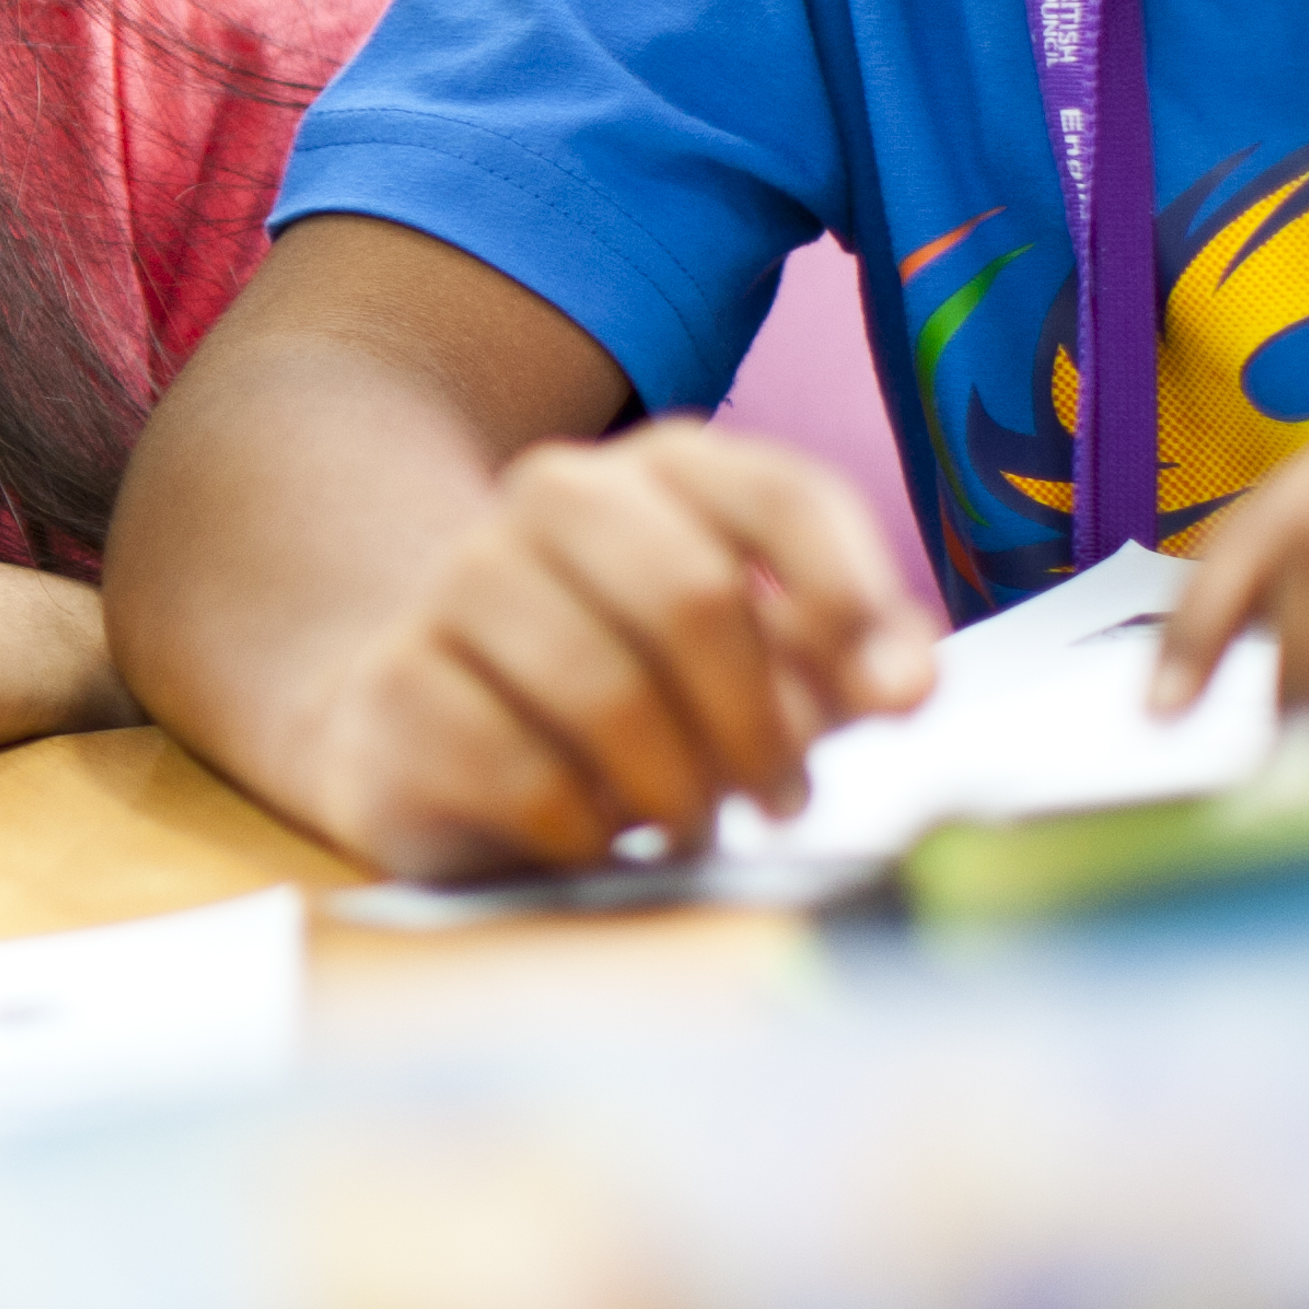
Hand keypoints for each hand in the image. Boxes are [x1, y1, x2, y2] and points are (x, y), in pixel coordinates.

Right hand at [291, 421, 933, 875]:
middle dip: (758, 722)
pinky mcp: (401, 680)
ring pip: (605, 690)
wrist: (430, 728)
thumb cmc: (630, 695)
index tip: (892, 698)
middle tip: (783, 798)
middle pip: (692, 596)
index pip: (778, 494)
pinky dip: (584, 830)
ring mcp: (461, 577)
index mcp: (659, 470)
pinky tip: (592, 838)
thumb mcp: (761, 667)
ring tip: (691, 824)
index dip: (848, 594)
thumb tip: (907, 683)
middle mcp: (553, 493)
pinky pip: (523, 771)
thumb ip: (853, 662)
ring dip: (674, 787)